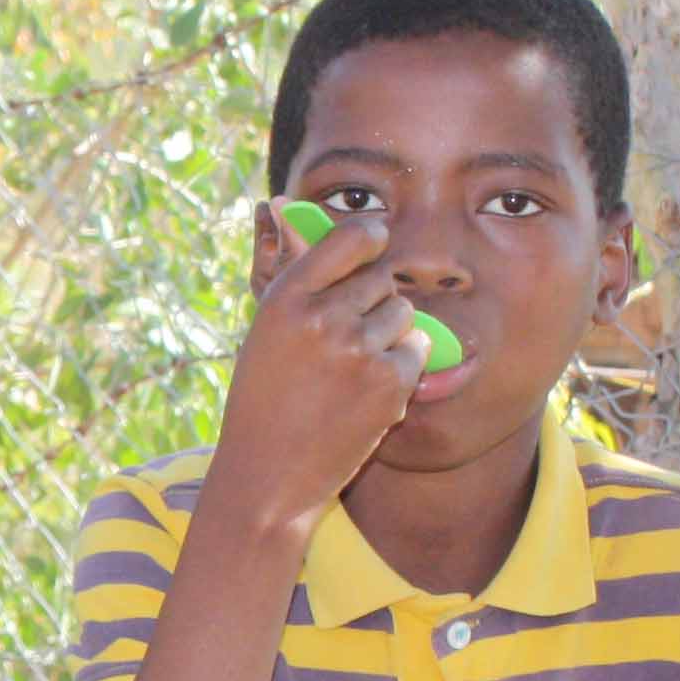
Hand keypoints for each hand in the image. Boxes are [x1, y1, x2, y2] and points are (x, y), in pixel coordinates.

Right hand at [204, 198, 427, 530]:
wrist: (268, 475)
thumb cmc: (263, 400)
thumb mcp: (266, 331)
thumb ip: (295, 277)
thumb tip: (287, 205)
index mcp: (286, 299)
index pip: (351, 238)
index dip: (370, 238)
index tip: (374, 243)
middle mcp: (323, 318)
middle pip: (382, 279)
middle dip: (374, 302)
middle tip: (348, 337)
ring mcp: (359, 351)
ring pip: (404, 313)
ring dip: (390, 334)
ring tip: (354, 368)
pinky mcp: (389, 384)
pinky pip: (416, 350)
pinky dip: (400, 369)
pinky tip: (366, 393)